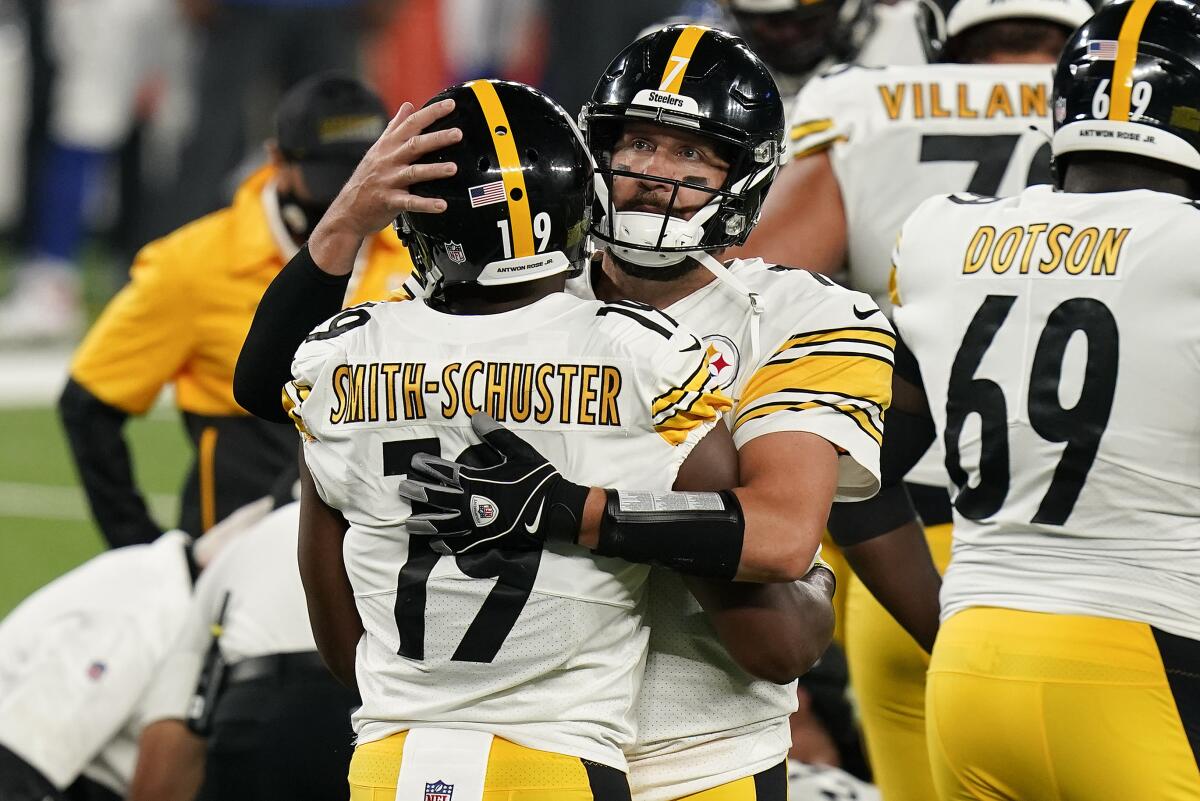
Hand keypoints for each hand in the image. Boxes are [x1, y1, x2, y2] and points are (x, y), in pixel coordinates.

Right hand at [308, 99, 462, 274]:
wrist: (348, 209)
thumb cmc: (367, 178)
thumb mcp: (379, 148)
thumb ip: (395, 127)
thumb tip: (408, 106)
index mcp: (389, 145)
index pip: (411, 123)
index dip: (431, 113)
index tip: (450, 104)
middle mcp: (389, 160)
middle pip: (415, 145)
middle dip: (437, 138)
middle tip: (458, 133)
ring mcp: (389, 180)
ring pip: (414, 172)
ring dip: (434, 170)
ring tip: (453, 168)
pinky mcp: (390, 201)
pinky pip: (410, 203)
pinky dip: (426, 204)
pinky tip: (442, 205)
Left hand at [397, 413, 589, 553]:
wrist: (556, 511)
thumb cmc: (538, 480)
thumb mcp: (520, 452)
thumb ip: (496, 435)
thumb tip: (476, 415)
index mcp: (478, 481)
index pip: (445, 472)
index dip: (428, 466)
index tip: (415, 461)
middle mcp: (472, 504)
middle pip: (437, 498)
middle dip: (418, 492)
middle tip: (403, 489)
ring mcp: (477, 526)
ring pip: (443, 525)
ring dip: (424, 522)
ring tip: (409, 522)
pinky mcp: (485, 541)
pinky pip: (459, 545)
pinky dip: (445, 544)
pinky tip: (435, 544)